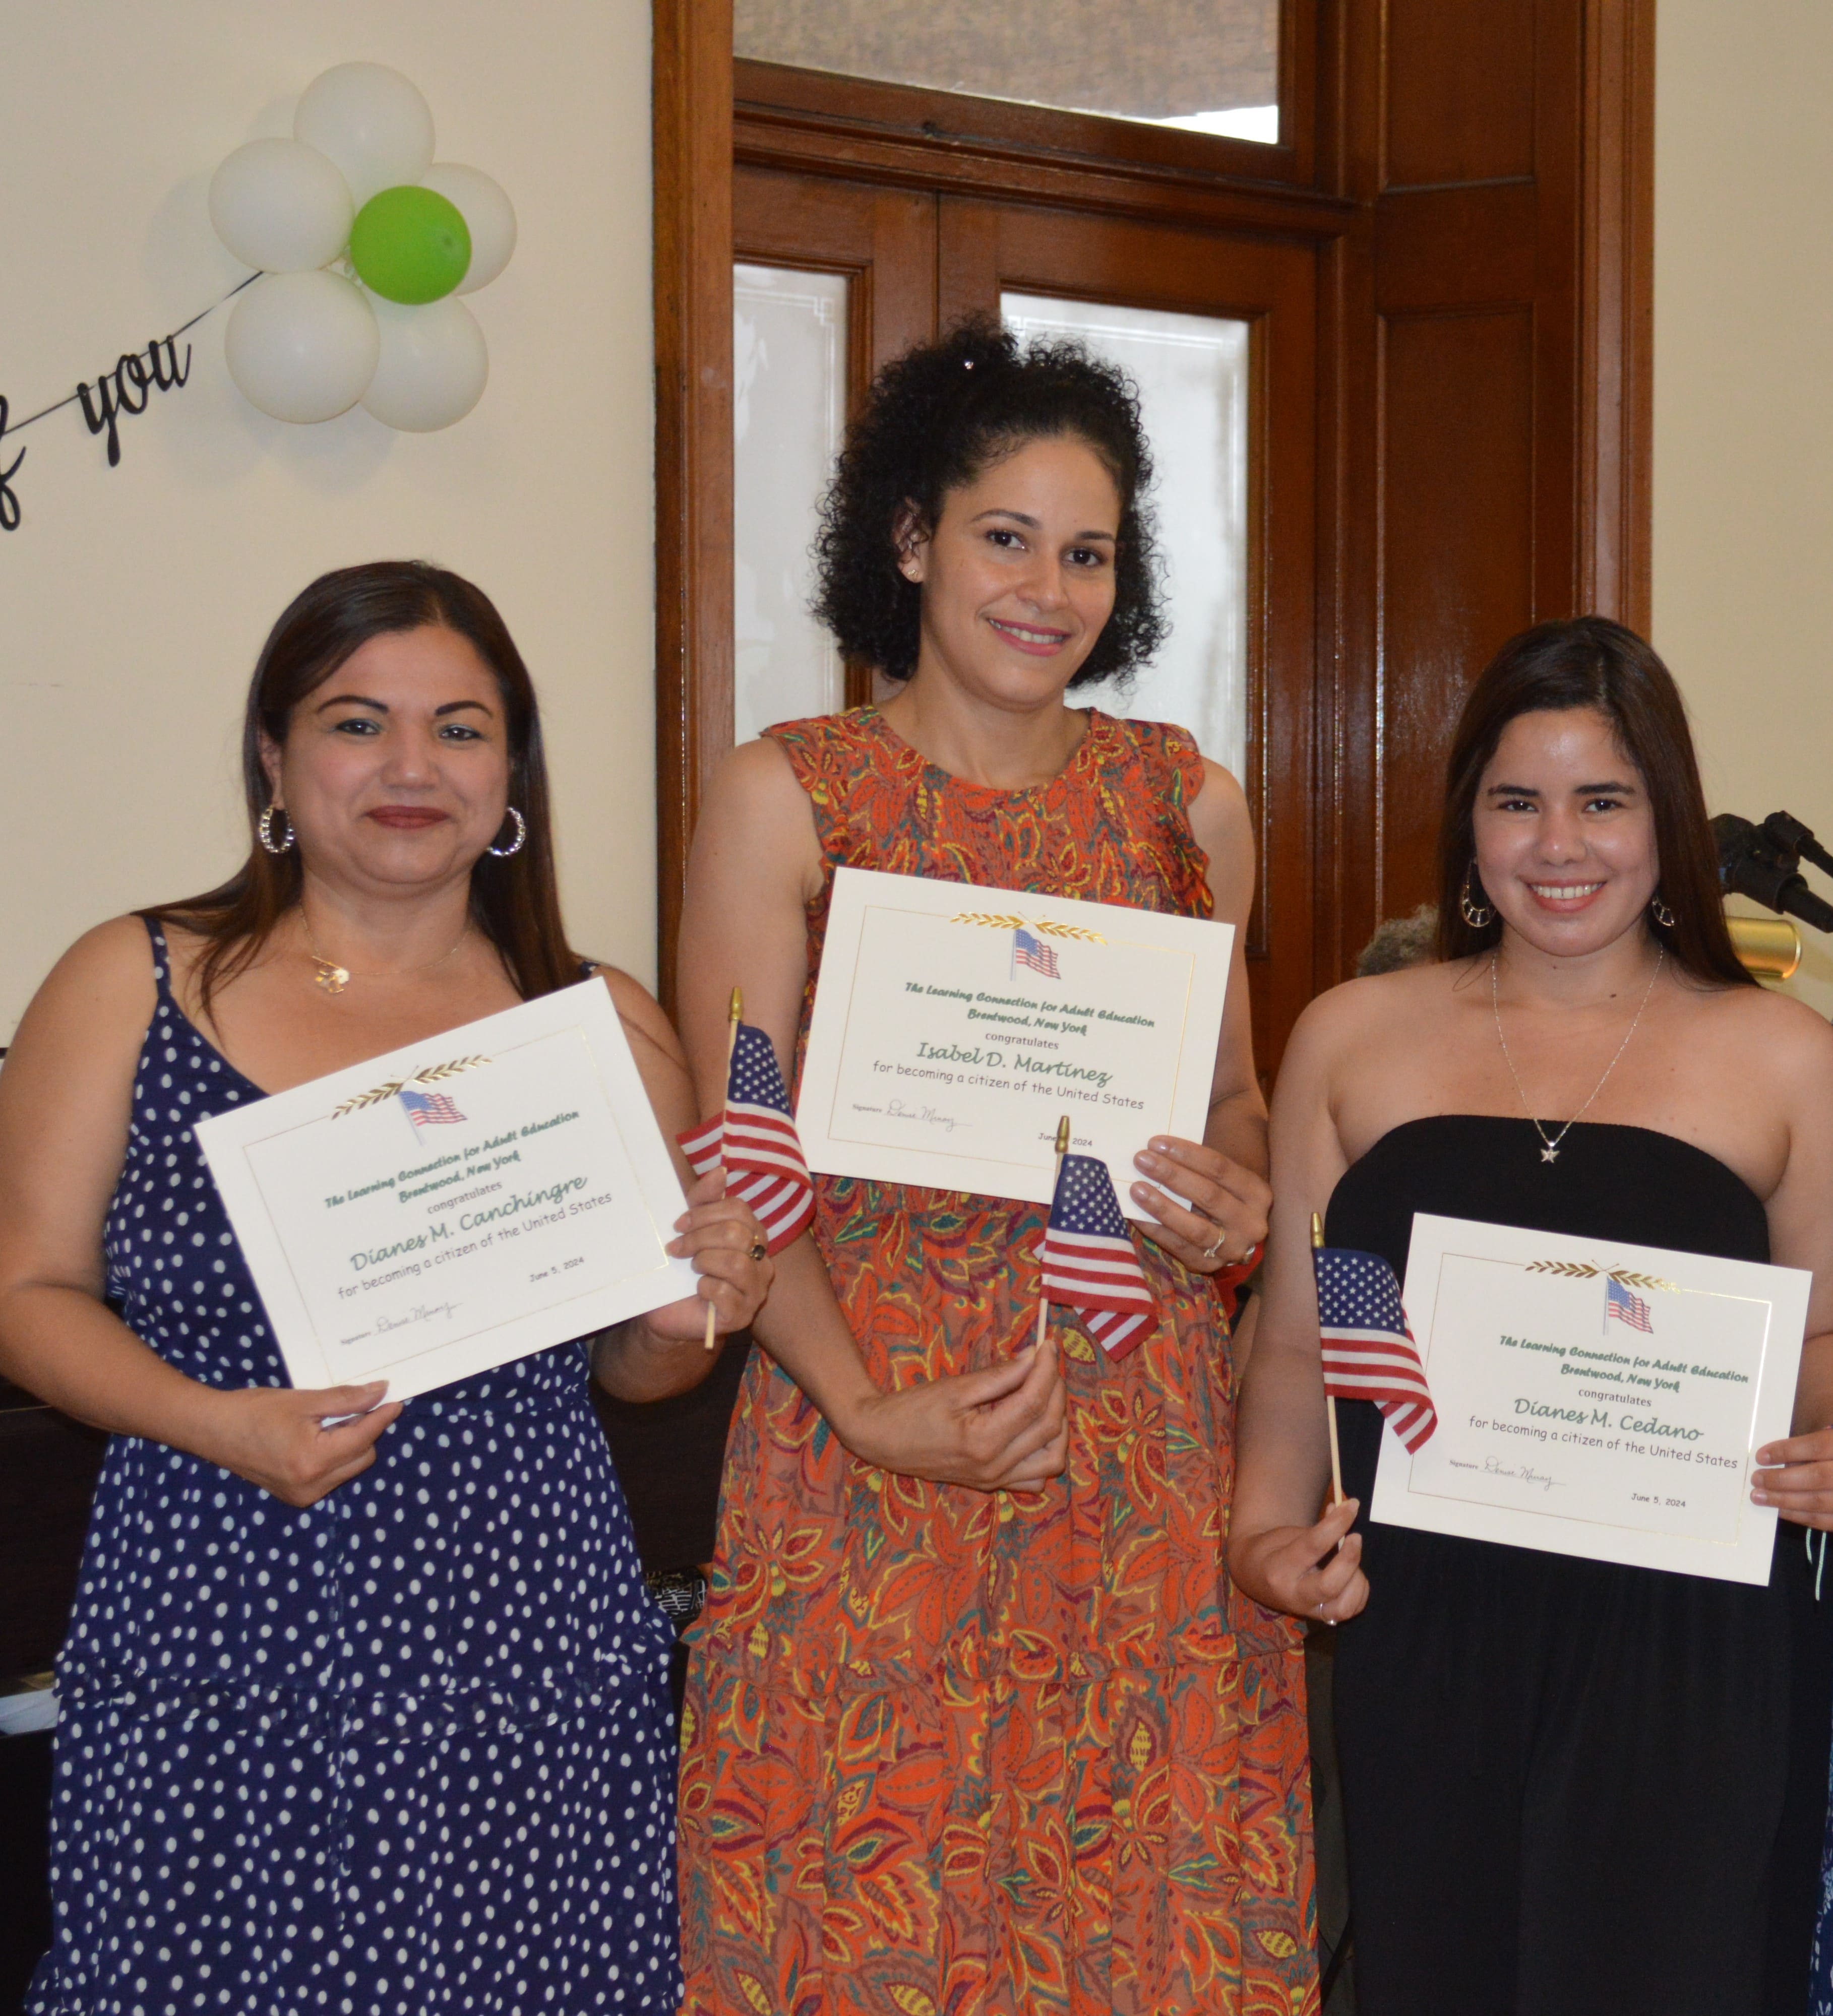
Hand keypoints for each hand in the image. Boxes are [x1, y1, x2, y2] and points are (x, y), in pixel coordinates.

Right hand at [194, 1381, 400, 1506]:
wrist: (213, 1430)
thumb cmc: (254, 1411)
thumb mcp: (304, 1401)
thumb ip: (346, 1399)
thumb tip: (381, 1391)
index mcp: (313, 1461)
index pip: (363, 1438)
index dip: (382, 1417)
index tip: (394, 1400)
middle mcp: (311, 1486)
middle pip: (362, 1457)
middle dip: (365, 1431)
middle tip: (356, 1405)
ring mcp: (303, 1495)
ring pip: (349, 1468)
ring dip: (349, 1444)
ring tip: (330, 1421)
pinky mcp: (295, 1496)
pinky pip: (331, 1476)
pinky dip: (333, 1456)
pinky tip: (318, 1437)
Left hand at [635, 1177, 774, 1344]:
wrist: (667, 1312)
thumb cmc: (682, 1270)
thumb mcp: (689, 1230)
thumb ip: (704, 1200)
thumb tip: (721, 1171)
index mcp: (753, 1235)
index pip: (739, 1210)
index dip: (705, 1213)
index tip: (679, 1224)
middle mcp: (762, 1261)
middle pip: (736, 1234)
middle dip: (699, 1238)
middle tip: (677, 1248)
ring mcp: (756, 1290)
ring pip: (735, 1263)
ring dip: (704, 1262)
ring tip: (692, 1268)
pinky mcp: (742, 1315)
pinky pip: (726, 1292)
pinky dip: (705, 1288)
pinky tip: (698, 1291)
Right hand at [838, 1334, 1068, 1492]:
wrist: (881, 1441)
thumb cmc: (912, 1409)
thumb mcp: (955, 1387)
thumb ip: (999, 1374)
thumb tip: (1035, 1356)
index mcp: (983, 1441)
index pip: (1033, 1403)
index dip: (1046, 1370)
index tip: (1048, 1345)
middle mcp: (994, 1468)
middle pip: (1048, 1428)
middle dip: (1056, 1389)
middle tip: (1047, 1363)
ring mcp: (995, 1481)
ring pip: (1051, 1459)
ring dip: (1058, 1424)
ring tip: (1046, 1394)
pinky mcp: (993, 1485)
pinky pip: (1035, 1479)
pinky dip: (1045, 1453)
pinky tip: (1034, 1429)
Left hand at [1129, 1134, 1270, 1275]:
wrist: (1236, 1235)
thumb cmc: (1222, 1194)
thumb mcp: (1225, 1177)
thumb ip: (1201, 1163)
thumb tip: (1160, 1148)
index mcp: (1257, 1193)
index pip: (1220, 1168)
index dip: (1187, 1153)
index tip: (1157, 1143)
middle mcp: (1251, 1223)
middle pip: (1208, 1195)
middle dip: (1172, 1175)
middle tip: (1142, 1159)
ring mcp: (1232, 1249)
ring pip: (1195, 1228)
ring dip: (1162, 1206)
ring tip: (1137, 1188)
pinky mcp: (1209, 1266)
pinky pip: (1178, 1247)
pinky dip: (1155, 1229)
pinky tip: (1135, 1214)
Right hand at [1230, 1497, 1367, 1622]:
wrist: (1254, 1577)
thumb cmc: (1272, 1549)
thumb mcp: (1288, 1534)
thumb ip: (1319, 1528)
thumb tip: (1346, 1509)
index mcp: (1279, 1568)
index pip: (1313, 1546)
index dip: (1336, 1524)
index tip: (1351, 1507)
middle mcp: (1294, 1595)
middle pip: (1330, 1585)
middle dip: (1349, 1560)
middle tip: (1355, 1538)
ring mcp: (1309, 1611)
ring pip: (1344, 1607)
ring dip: (1356, 1579)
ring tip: (1352, 1562)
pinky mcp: (1322, 1618)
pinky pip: (1351, 1609)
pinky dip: (1359, 1590)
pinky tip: (1353, 1575)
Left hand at [1752, 1426, 1832, 1529]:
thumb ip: (1818, 1441)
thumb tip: (1782, 1456)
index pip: (1817, 1446)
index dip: (1787, 1450)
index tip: (1761, 1456)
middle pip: (1817, 1477)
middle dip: (1782, 1480)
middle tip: (1756, 1479)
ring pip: (1821, 1502)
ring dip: (1786, 1501)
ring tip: (1759, 1497)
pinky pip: (1828, 1521)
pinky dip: (1803, 1517)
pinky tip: (1782, 1511)